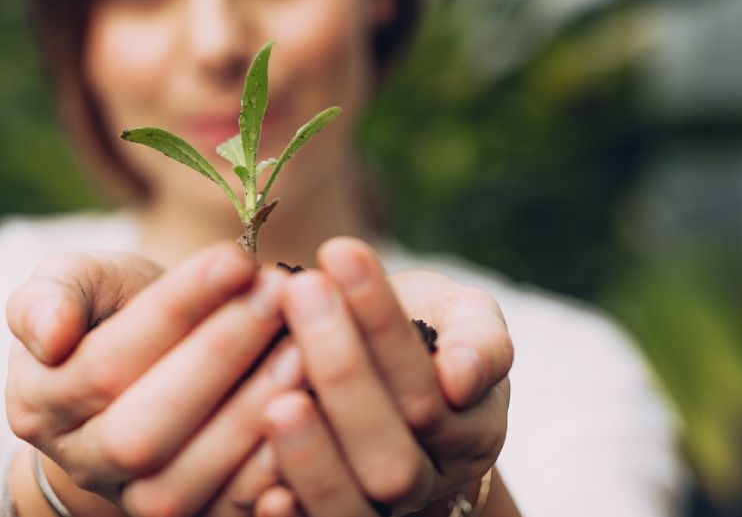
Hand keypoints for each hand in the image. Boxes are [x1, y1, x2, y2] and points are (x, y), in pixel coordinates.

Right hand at [5, 243, 302, 515]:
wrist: (152, 374)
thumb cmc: (118, 315)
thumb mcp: (82, 284)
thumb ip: (55, 293)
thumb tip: (50, 333)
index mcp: (39, 402)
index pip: (106, 361)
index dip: (175, 309)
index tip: (237, 258)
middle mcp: (81, 463)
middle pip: (142, 431)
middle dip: (218, 358)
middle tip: (278, 296)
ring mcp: (133, 502)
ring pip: (183, 482)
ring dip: (250, 415)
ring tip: (303, 349)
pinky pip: (225, 516)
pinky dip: (269, 478)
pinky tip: (312, 419)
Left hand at [256, 238, 512, 515]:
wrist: (384, 376)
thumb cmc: (422, 332)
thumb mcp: (461, 318)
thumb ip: (478, 337)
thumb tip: (460, 374)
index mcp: (470, 427)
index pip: (426, 383)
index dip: (382, 322)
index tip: (340, 251)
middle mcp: (427, 479)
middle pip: (393, 453)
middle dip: (344, 372)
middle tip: (299, 292)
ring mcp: (379, 511)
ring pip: (352, 504)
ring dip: (312, 452)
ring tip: (275, 396)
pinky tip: (263, 488)